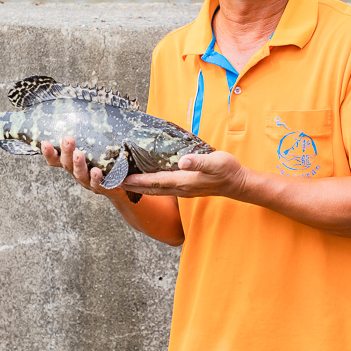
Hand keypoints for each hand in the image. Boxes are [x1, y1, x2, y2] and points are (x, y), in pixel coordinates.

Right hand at [41, 136, 115, 195]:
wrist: (118, 184)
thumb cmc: (100, 161)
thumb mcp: (91, 147)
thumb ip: (86, 133)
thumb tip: (83, 107)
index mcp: (71, 163)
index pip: (55, 159)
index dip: (49, 152)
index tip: (44, 142)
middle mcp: (76, 173)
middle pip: (67, 164)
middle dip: (66, 152)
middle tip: (68, 139)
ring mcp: (88, 181)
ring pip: (80, 174)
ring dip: (78, 164)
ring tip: (79, 154)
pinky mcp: (102, 187)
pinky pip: (99, 184)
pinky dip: (97, 178)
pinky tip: (97, 171)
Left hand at [121, 150, 247, 199]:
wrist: (237, 183)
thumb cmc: (227, 171)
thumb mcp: (215, 162)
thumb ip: (198, 161)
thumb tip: (183, 161)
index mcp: (183, 181)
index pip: (154, 181)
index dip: (137, 180)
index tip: (121, 178)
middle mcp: (180, 188)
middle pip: (150, 189)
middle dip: (132, 185)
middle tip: (113, 181)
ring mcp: (182, 190)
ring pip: (155, 190)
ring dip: (139, 186)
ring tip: (124, 181)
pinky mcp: (186, 188)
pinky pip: (163, 188)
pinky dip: (151, 185)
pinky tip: (147, 179)